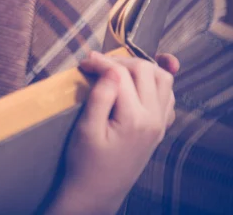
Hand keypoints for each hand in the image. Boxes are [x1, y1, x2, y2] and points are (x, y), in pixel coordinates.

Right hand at [48, 51, 176, 213]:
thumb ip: (100, 97)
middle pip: (146, 70)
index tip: (83, 63)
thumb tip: (110, 69)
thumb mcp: (86, 129)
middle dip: (121, 61)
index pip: (120, 74)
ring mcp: (160, 123)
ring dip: (141, 69)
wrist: (97, 191)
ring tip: (117, 71)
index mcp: (133, 118)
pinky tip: (135, 88)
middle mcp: (153, 118)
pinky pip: (168, 96)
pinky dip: (154, 84)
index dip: (100, 63)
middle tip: (98, 66)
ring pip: (163, 79)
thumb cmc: (86, 162)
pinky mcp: (159, 128)